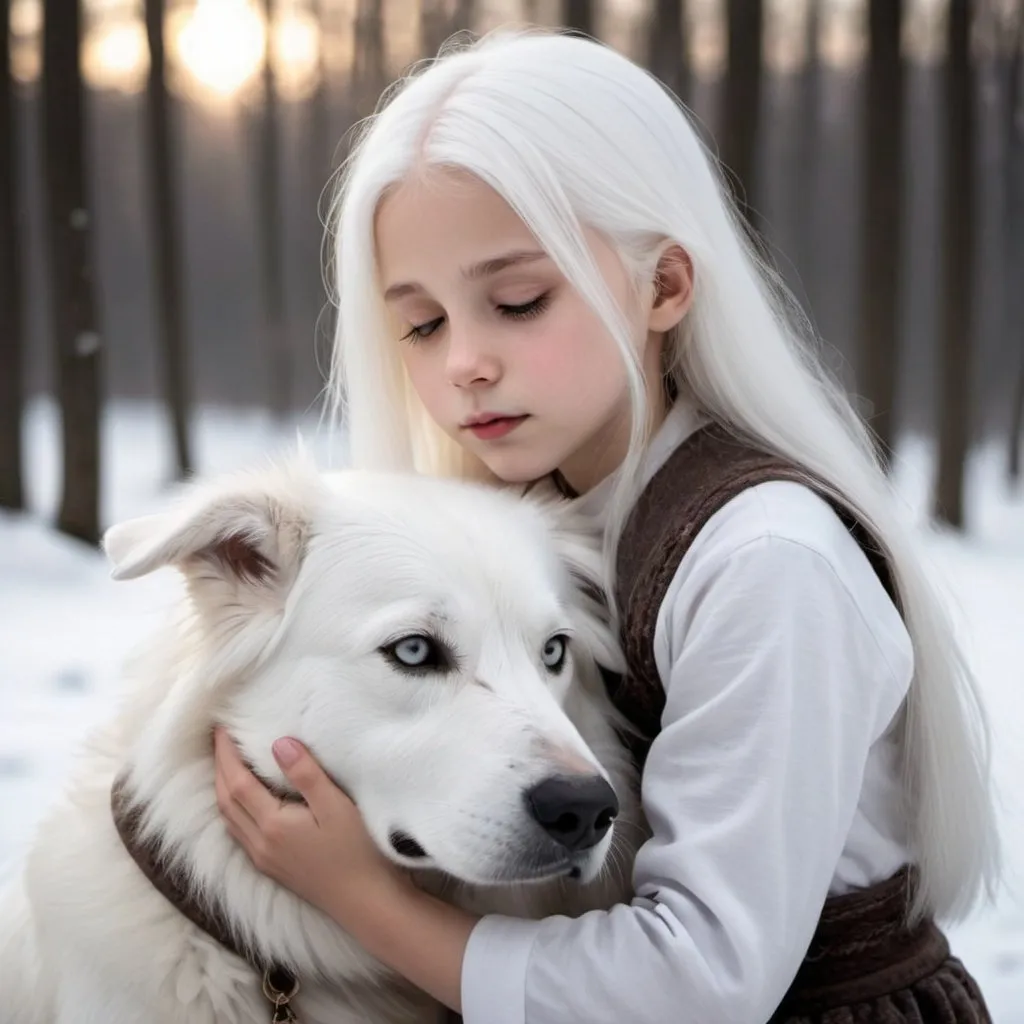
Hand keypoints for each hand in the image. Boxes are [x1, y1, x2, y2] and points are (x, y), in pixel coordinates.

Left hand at [213, 727, 409, 921]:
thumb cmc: (358, 852)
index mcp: (273, 826)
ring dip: (223, 789)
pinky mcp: (273, 868)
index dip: (225, 754)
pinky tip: (244, 802)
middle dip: (219, 768)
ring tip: (227, 764)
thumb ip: (306, 774)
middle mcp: (260, 844)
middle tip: (219, 739)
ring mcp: (265, 859)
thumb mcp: (336, 807)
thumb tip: (279, 743)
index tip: (221, 727)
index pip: (237, 783)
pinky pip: (239, 833)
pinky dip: (233, 810)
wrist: (366, 903)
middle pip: (226, 801)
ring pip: (229, 819)